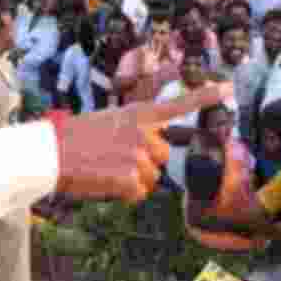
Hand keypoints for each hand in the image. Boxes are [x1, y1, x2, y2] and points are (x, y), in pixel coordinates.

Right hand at [53, 82, 231, 201]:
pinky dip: (123, 193)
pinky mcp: (132, 177)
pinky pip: (138, 193)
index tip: (228, 86)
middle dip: (144, 163)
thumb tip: (158, 148)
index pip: (178, 103)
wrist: (52, 152)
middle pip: (163, 157)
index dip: (205, 96)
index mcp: (139, 114)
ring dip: (133, 180)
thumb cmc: (75, 138)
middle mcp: (145, 131)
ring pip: (152, 179)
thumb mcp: (110, 121)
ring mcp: (140, 154)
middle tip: (113, 159)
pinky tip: (105, 182)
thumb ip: (137, 130)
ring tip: (106, 169)